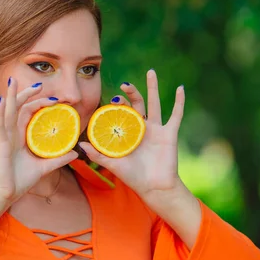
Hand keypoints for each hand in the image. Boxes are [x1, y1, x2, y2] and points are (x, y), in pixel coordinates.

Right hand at [0, 78, 78, 205]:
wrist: (5, 195)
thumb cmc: (19, 182)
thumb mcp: (44, 168)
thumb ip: (58, 159)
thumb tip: (75, 153)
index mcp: (19, 137)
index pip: (28, 114)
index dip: (39, 104)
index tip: (53, 100)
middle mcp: (11, 134)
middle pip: (18, 108)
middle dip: (27, 94)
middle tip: (39, 84)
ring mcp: (3, 138)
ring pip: (6, 111)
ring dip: (10, 96)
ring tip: (14, 81)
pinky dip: (1, 112)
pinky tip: (3, 100)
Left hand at [79, 69, 186, 206]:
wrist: (154, 188)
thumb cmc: (133, 177)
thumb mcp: (113, 164)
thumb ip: (97, 155)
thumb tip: (79, 145)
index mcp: (127, 133)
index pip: (120, 113)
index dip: (114, 106)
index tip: (108, 99)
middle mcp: (142, 128)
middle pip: (136, 104)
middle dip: (131, 93)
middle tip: (124, 85)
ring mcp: (156, 129)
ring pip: (155, 103)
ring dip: (153, 87)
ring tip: (151, 71)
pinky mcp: (169, 133)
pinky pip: (176, 115)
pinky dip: (179, 102)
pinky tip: (180, 88)